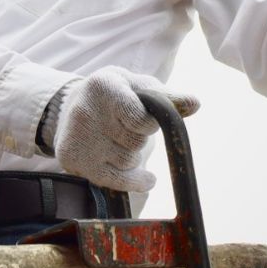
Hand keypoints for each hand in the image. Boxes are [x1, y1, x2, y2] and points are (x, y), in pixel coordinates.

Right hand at [49, 67, 198, 192]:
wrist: (70, 105)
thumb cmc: (115, 94)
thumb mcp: (138, 86)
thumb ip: (166, 96)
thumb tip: (195, 103)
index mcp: (103, 85)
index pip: (141, 118)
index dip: (149, 124)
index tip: (144, 119)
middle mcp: (85, 110)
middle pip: (136, 142)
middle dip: (140, 138)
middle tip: (127, 128)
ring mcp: (78, 137)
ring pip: (128, 162)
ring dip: (132, 156)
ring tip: (119, 141)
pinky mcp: (73, 160)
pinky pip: (117, 181)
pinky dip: (135, 182)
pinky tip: (146, 178)